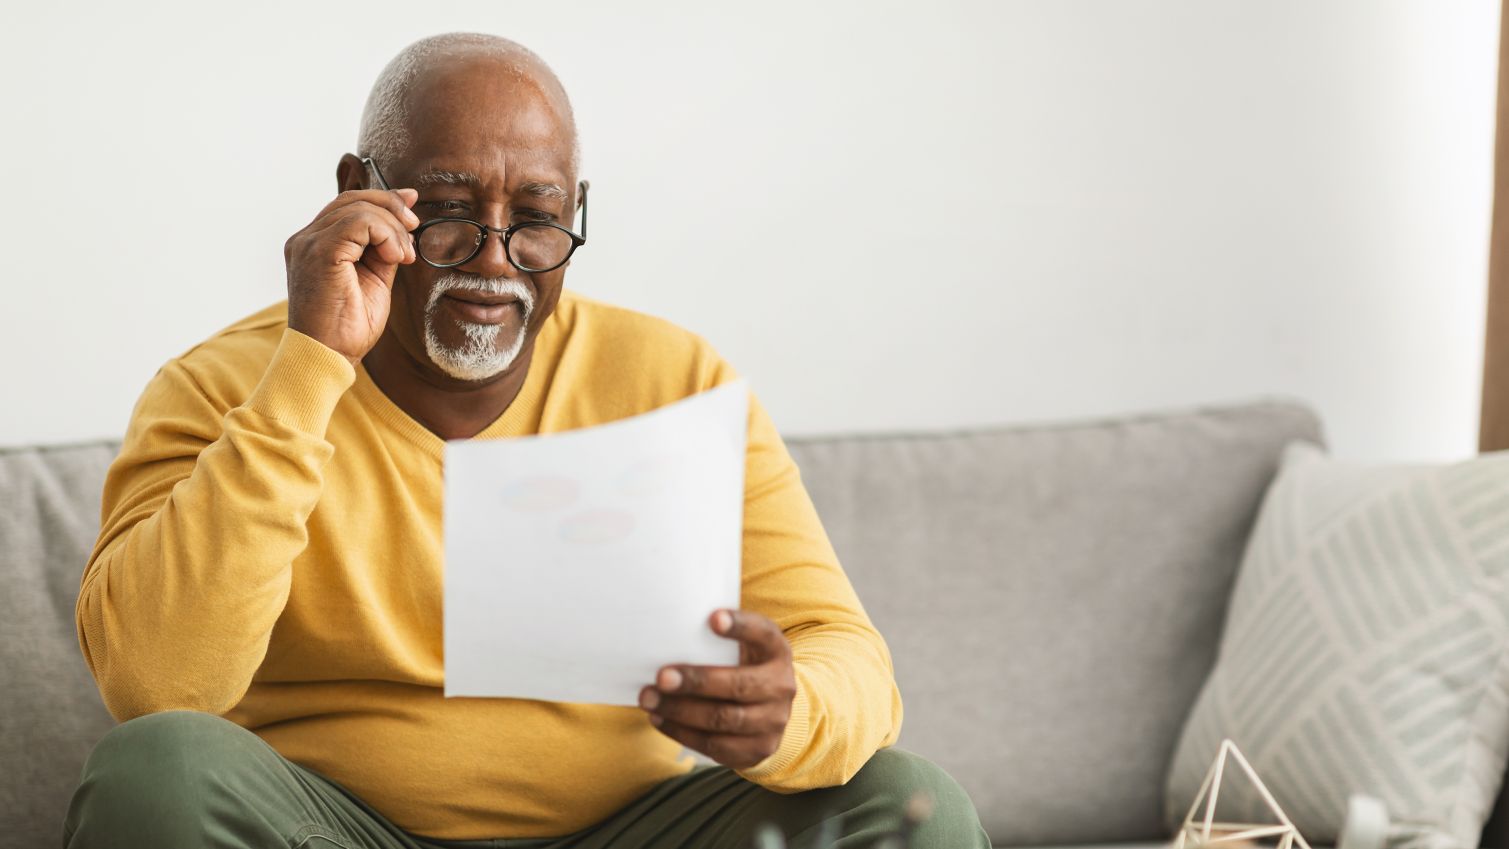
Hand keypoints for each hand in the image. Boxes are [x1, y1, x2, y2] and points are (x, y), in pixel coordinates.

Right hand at [284, 187, 419, 364]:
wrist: (328, 357)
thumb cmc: (348, 328)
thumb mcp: (375, 279)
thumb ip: (383, 249)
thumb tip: (404, 223)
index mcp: (316, 244)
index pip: (348, 205)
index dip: (383, 199)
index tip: (412, 208)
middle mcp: (306, 239)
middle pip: (352, 199)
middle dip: (392, 206)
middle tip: (414, 228)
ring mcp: (309, 243)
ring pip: (358, 208)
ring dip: (392, 227)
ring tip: (403, 256)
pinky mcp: (320, 252)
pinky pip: (359, 222)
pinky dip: (386, 234)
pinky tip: (394, 257)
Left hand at [639, 609, 796, 768]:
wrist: (771, 709)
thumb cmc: (743, 666)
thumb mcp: (743, 646)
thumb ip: (716, 640)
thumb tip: (665, 632)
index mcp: (776, 651)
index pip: (763, 634)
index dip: (740, 626)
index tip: (713, 618)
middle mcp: (781, 686)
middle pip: (739, 685)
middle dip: (697, 681)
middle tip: (662, 677)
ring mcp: (773, 722)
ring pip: (724, 720)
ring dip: (680, 711)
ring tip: (649, 699)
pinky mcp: (757, 750)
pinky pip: (715, 745)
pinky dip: (682, 732)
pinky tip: (659, 718)